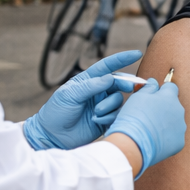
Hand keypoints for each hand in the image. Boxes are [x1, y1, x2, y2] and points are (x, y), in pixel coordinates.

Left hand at [23, 50, 142, 149]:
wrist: (52, 136)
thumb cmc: (56, 112)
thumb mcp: (70, 95)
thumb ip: (90, 86)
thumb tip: (110, 78)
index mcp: (88, 80)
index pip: (107, 66)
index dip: (122, 59)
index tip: (137, 54)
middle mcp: (98, 91)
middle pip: (118, 83)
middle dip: (125, 84)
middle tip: (130, 87)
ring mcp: (102, 105)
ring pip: (118, 100)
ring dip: (110, 105)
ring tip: (96, 112)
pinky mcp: (105, 120)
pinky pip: (116, 115)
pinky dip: (109, 117)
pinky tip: (97, 121)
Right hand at [108, 78, 186, 175]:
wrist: (134, 143)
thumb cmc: (134, 118)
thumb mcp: (138, 97)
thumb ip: (149, 87)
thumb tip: (154, 82)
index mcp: (170, 97)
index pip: (171, 88)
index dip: (161, 92)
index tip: (153, 97)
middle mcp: (179, 111)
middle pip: (173, 106)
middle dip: (164, 109)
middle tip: (149, 116)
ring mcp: (181, 127)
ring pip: (174, 122)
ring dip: (166, 124)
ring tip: (150, 130)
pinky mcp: (180, 142)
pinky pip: (174, 137)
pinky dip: (166, 138)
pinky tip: (155, 140)